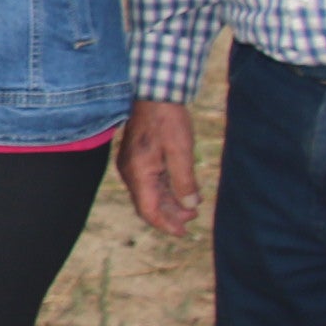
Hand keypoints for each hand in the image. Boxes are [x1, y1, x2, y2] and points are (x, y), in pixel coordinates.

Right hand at [118, 99, 200, 234]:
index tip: (184, 232)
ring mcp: (133, 165)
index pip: (148, 210)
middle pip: (148, 205)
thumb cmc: (167, 119)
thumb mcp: (181, 151)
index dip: (166, 225)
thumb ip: (184, 181)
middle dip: (171, 215)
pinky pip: (151, 182)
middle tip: (193, 217)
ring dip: (170, 202)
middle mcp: (131, 172)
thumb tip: (190, 205)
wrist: (155, 94)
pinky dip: (166, 189)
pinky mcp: (138, 158)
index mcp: (138, 173)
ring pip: (150, 194)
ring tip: (191, 206)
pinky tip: (182, 189)